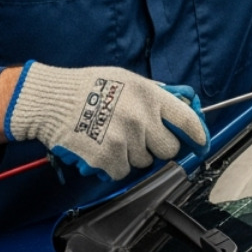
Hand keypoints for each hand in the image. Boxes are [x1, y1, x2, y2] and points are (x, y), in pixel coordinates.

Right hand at [4, 62, 208, 180]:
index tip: (201, 144)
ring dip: (132, 155)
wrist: (51, 101)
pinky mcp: (108, 158)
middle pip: (169, 149)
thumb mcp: (128, 79)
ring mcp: (125, 140)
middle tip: (139, 137)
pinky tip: (101, 148)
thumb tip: (184, 104)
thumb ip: (156, 94)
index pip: (188, 120)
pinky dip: (113, 166)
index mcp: (150, 96)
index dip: (198, 136)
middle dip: (158, 147)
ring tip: (112, 136)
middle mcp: (141, 118)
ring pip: (144, 162)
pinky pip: (123, 172)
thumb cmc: (87, 86)